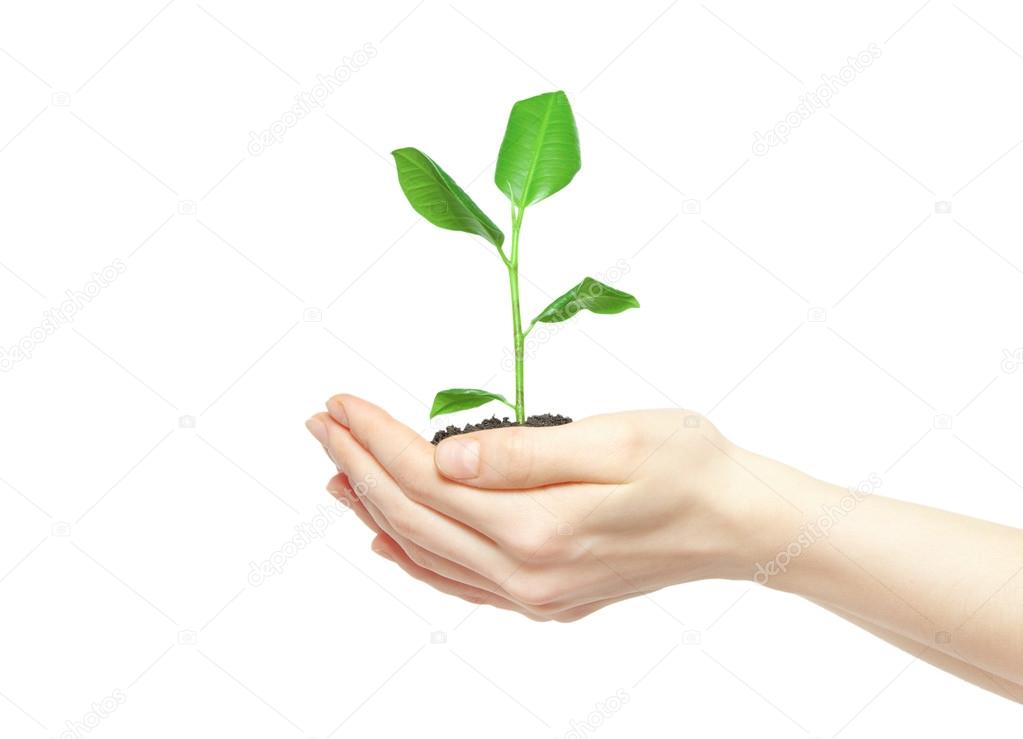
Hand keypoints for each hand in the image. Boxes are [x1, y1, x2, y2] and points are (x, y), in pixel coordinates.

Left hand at [306, 395, 768, 620]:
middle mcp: (526, 574)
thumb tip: (443, 458)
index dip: (373, 437)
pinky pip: (458, 581)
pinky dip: (414, 554)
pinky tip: (389, 537)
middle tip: (320, 423)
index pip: (424, 477)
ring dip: (374, 507)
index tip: (338, 401)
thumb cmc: (688, 465)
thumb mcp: (613, 438)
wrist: (740, 523)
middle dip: (358, 465)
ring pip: (426, 551)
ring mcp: (533, 594)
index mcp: (538, 527)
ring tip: (336, 472)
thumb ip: (522, 454)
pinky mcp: (545, 597)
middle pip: (412, 516)